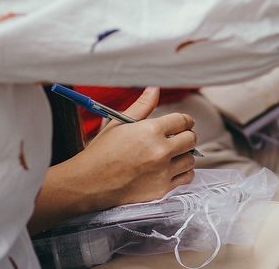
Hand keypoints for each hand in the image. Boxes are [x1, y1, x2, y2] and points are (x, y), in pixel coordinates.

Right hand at [41, 88, 197, 216]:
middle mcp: (160, 150)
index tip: (182, 124)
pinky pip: (186, 177)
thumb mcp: (119, 123)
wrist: (87, 183)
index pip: (183, 120)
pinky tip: (172, 168)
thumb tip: (155, 89)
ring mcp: (162, 171)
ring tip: (173, 154)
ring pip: (190, 158)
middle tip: (177, 138)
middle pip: (191, 139)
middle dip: (186, 136)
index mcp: (151, 131)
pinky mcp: (161, 189)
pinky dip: (183, 172)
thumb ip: (142, 106)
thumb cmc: (101, 153)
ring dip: (184, 155)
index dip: (184, 121)